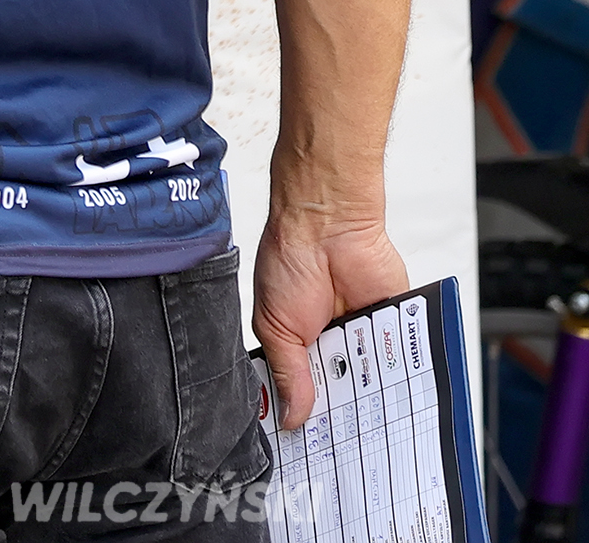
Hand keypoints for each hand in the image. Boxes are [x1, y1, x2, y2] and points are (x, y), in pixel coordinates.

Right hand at [252, 208, 407, 429]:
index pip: (304, 393)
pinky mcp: (395, 329)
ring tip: (372, 434)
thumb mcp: (275, 324)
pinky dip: (402, 380)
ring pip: (374, 385)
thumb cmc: (290, 258)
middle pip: (343, 396)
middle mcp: (332, 345)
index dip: (308, 419)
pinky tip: (400, 403)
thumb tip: (291, 418)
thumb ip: (287, 372)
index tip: (313, 451)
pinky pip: (402, 363)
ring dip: (373, 403)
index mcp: (297, 346)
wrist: (328, 223)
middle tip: (346, 453)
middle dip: (343, 419)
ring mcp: (365, 338)